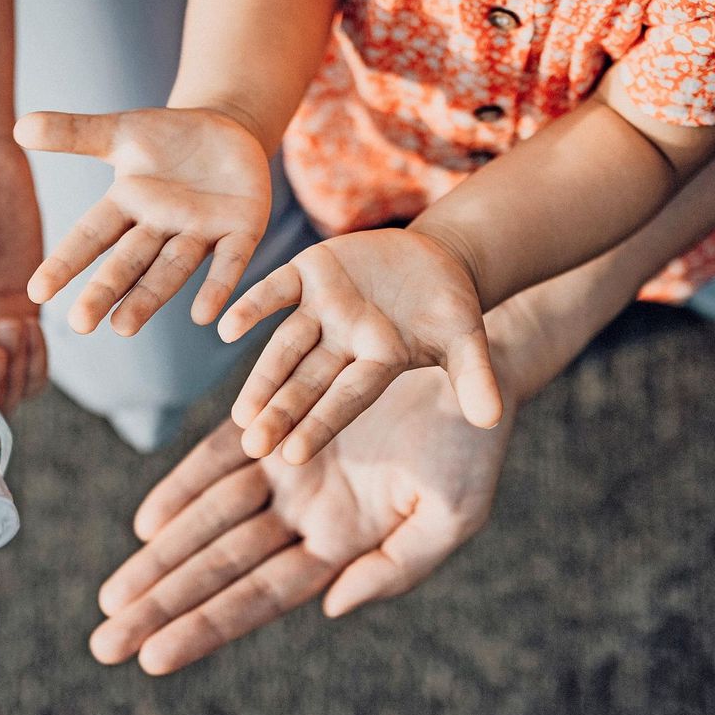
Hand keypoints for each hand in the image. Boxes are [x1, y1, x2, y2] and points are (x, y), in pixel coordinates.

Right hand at [14, 107, 270, 335]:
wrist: (229, 132)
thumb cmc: (169, 139)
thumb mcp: (121, 132)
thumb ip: (74, 133)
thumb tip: (19, 127)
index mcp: (128, 206)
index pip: (91, 236)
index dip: (66, 261)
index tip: (37, 292)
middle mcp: (160, 227)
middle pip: (128, 262)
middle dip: (105, 291)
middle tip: (81, 325)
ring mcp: (201, 233)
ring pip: (171, 270)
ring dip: (149, 299)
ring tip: (124, 327)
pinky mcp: (241, 231)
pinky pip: (228, 263)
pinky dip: (217, 287)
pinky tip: (204, 316)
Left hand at [89, 367, 515, 674]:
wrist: (469, 366)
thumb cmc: (472, 444)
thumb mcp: (452, 516)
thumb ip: (395, 568)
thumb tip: (331, 608)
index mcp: (342, 544)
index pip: (261, 596)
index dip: (207, 625)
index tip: (153, 656)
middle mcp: (304, 513)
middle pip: (220, 567)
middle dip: (164, 604)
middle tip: (106, 641)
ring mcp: (285, 465)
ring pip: (209, 519)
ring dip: (160, 555)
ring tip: (113, 596)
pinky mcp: (275, 416)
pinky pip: (218, 456)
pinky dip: (182, 487)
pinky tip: (147, 524)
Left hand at [217, 229, 501, 464]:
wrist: (435, 259)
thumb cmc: (451, 310)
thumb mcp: (468, 342)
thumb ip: (474, 377)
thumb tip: (490, 419)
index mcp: (377, 364)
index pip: (345, 399)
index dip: (320, 424)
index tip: (292, 455)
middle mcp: (342, 343)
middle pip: (307, 382)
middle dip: (280, 412)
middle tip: (251, 445)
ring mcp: (322, 309)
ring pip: (284, 346)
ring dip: (262, 376)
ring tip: (239, 412)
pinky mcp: (309, 273)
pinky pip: (275, 291)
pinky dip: (252, 306)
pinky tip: (224, 328)